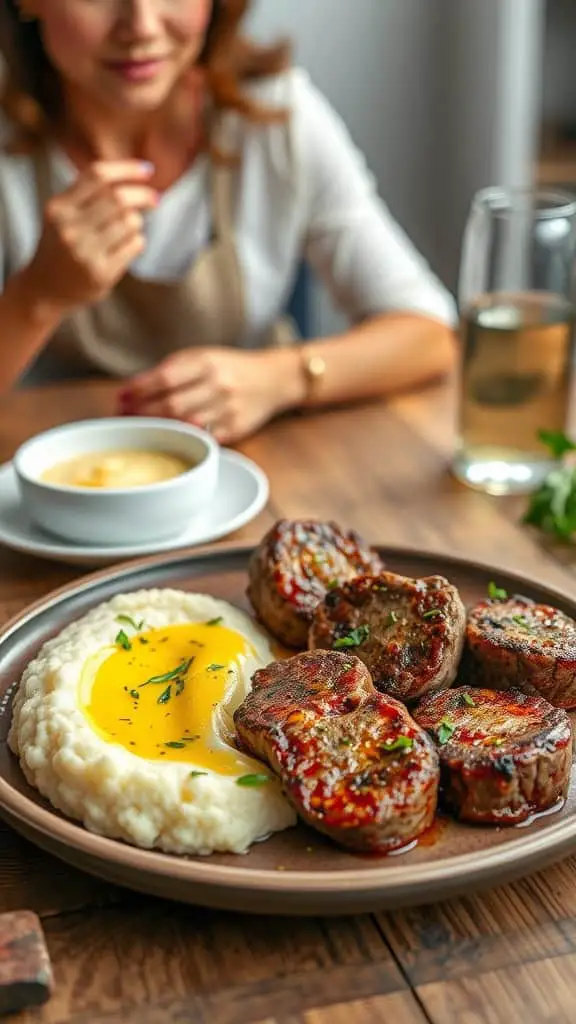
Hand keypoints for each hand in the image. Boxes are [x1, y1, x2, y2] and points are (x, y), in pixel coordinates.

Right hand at [22, 161, 157, 313]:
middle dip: (143, 195)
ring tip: (129, 229)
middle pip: (119, 198)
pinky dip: (137, 242)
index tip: (147, 170)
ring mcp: (84, 252)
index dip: (126, 169)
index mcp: (58, 208)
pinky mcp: (101, 274)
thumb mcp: (63, 215)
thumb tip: (136, 171)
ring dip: (137, 222)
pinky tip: (126, 247)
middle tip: (154, 198)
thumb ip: (88, 194)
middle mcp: (68, 228)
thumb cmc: (61, 246)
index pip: (97, 175)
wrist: (44, 290)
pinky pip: (135, 245)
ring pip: (130, 222)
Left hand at [118, 347, 304, 443]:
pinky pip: (204, 438)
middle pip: (172, 404)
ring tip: (139, 428)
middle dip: (142, 412)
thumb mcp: (203, 357)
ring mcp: (228, 409)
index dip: (139, 389)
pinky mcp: (236, 429)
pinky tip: (169, 437)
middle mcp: (218, 384)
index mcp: (206, 361)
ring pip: (186, 424)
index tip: (121, 396)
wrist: (274, 379)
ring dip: (159, 428)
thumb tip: (132, 390)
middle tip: (122, 416)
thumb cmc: (230, 368)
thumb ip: (172, 371)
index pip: (165, 377)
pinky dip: (184, 438)